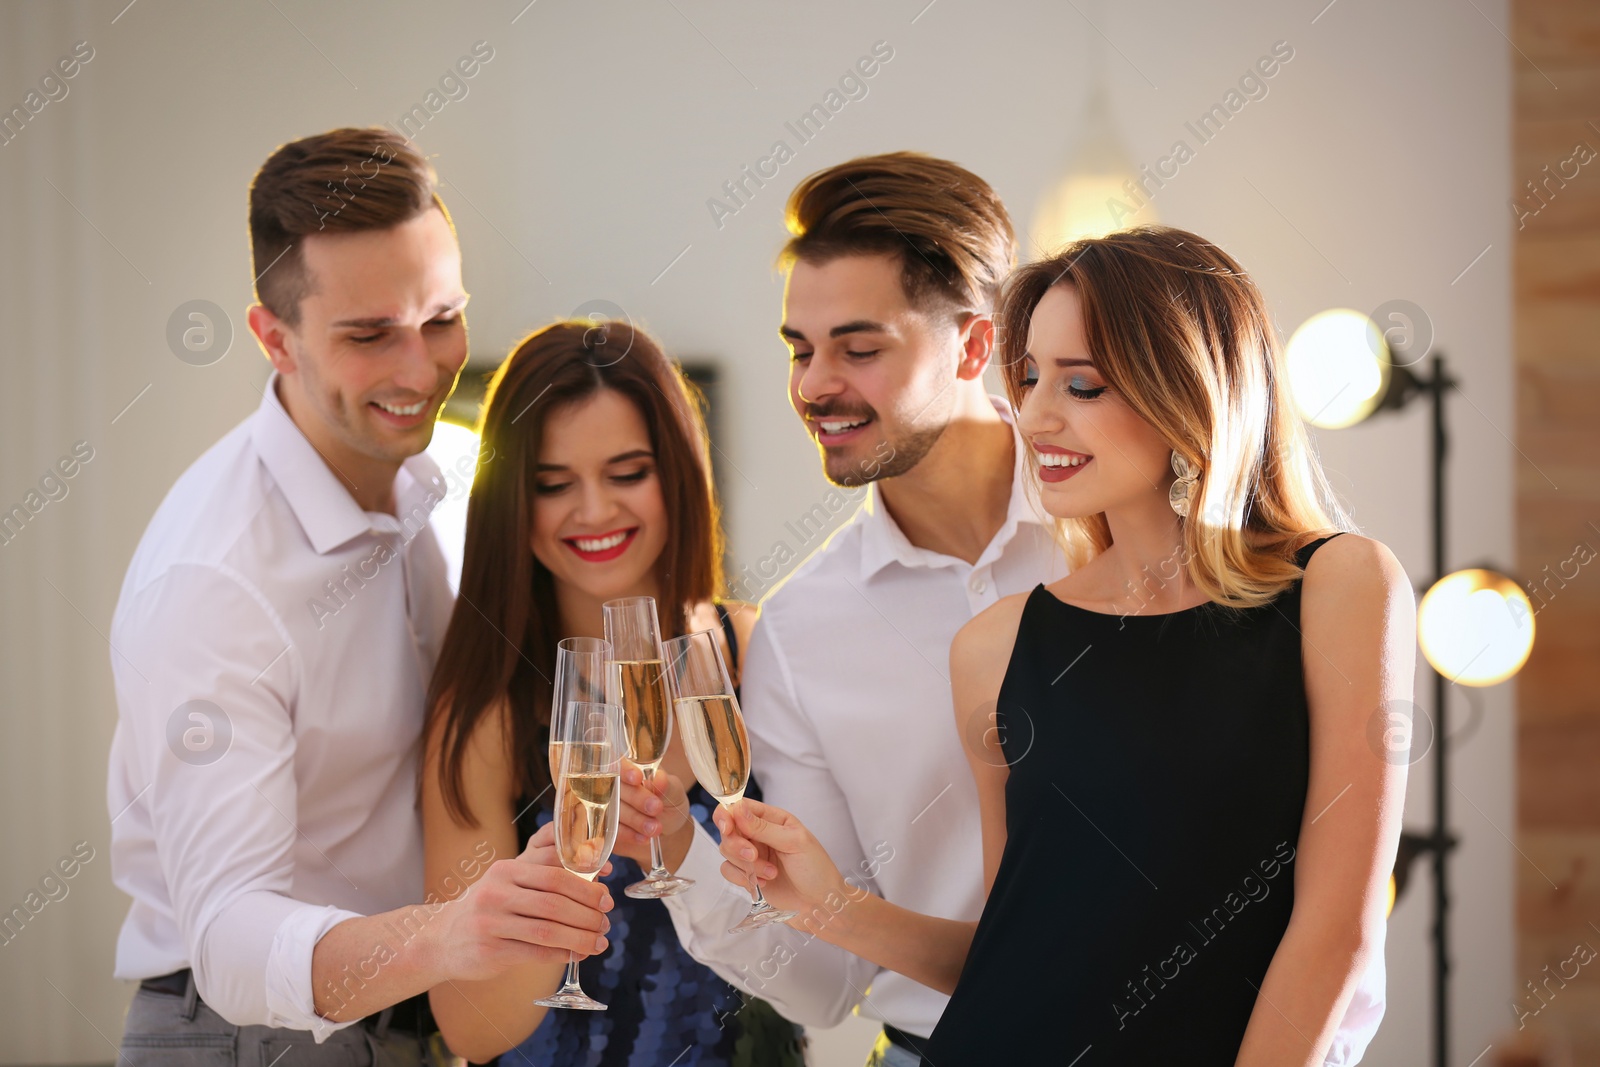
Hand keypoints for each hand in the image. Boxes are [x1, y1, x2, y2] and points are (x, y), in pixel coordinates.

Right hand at [425, 822, 613, 981]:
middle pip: (555, 899)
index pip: (554, 867)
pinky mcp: (490, 950)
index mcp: (506, 870)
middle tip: (606, 918)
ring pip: (548, 929)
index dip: (586, 878)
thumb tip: (595, 880)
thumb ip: (543, 876)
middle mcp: (496, 892)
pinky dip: (562, 953)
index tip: (607, 889)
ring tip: (599, 940)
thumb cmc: (487, 908)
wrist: (441, 939)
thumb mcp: (507, 883)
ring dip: (580, 936)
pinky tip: (577, 953)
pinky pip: (536, 952)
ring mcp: (491, 922)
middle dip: (588, 910)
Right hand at [616, 761, 692, 868]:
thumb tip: (660, 778)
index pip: (619, 763)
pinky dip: (628, 834)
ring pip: (612, 810)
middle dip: (636, 798)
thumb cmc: (670, 804)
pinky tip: (644, 837)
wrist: (668, 832)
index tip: (637, 778)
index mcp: (630, 769)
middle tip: (656, 808)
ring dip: (635, 819)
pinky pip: (610, 830)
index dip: (625, 770)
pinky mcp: (605, 828)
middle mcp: (613, 786)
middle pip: (614, 787)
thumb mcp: (675, 792)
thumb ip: (667, 785)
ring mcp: (606, 807)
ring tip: (655, 828)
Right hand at [714, 798, 854, 928]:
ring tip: (771, 873)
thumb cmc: (816, 869)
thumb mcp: (794, 842)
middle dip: (737, 845)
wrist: (820, 904)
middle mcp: (759, 834)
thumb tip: (737, 809)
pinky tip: (762, 883)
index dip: (728, 815)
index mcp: (772, 818)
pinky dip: (741, 878)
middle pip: (728, 829)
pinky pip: (728, 870)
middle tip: (753, 856)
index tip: (728, 828)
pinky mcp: (748, 874)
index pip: (740, 807)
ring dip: (745, 864)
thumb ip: (763, 827)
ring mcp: (752, 854)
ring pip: (727, 850)